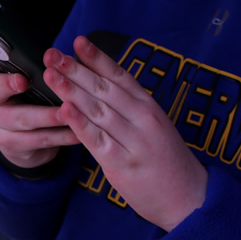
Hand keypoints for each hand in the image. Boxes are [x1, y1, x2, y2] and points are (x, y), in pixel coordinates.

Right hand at [0, 34, 79, 168]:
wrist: (13, 136)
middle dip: (36, 108)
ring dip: (51, 120)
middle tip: (58, 102)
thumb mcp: (15, 78)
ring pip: (28, 127)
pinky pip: (41, 142)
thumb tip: (53, 52)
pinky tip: (78, 132)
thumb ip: (25, 65)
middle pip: (13, 111)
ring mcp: (0, 132)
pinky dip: (61, 136)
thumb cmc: (19, 97)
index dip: (6, 83)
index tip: (23, 80)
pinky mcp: (13, 148)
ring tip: (70, 114)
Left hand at [44, 36, 207, 230]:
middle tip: (53, 54)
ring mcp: (133, 140)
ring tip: (52, 74)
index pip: (120, 75)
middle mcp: (142, 118)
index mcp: (149, 106)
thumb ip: (130, 109)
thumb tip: (102, 90)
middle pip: (104, 88)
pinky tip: (66, 109)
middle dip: (76, 70)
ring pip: (97, 110)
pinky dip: (80, 124)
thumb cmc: (166, 162)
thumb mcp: (153, 127)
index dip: (97, 58)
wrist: (188, 197)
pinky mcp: (121, 163)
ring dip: (72, 90)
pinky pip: (97, 140)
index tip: (78, 42)